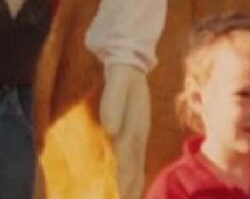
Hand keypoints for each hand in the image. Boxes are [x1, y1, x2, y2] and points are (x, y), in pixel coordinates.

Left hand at [99, 63, 150, 198]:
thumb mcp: (118, 82)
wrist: (131, 63)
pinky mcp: (135, 135)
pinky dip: (134, 177)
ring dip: (133, 186)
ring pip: (137, 167)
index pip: (129, 159)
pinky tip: (130, 188)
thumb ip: (114, 103)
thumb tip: (110, 129)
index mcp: (135, 126)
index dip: (125, 179)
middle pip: (134, 168)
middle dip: (130, 189)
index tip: (123, 197)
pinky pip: (136, 161)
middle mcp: (138, 135)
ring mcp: (138, 135)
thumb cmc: (123, 74)